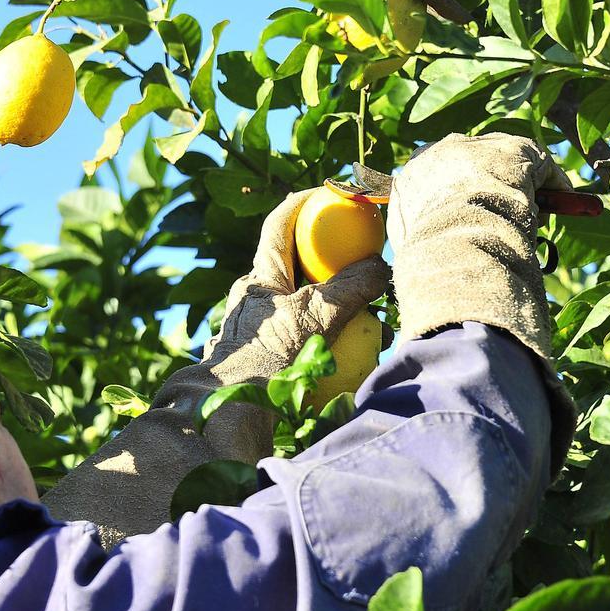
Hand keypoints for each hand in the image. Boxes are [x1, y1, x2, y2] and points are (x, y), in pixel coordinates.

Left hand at [203, 190, 390, 379]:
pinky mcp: (262, 358)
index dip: (305, 203)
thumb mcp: (317, 319)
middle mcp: (253, 299)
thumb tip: (380, 266)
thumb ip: (351, 289)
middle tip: (362, 268)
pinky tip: (347, 358)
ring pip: (300, 306)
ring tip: (368, 325)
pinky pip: (298, 337)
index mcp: (259, 278)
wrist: (230, 415)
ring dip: (334, 309)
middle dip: (331, 265)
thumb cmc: (266, 361)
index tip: (331, 195)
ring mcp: (256, 330)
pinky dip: (324, 340)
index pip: (280, 224)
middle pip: (295, 266)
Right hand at [386, 132, 576, 472]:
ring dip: (526, 187)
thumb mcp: (420, 279)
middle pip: (469, 165)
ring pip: (505, 163)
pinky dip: (556, 182)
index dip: (458, 203)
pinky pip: (537, 164)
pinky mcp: (509, 151)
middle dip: (492, 186)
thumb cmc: (432, 276)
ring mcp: (474, 151)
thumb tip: (423, 331)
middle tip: (516, 215)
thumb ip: (426, 278)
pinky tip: (571, 200)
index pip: (433, 185)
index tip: (476, 221)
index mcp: (405, 187)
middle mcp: (434, 159)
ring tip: (547, 211)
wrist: (455, 251)